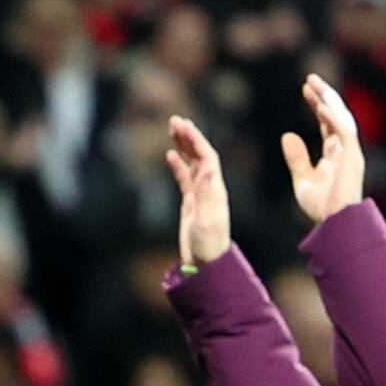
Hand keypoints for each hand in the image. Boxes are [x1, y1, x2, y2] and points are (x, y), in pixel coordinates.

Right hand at [165, 115, 231, 272]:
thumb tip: (207, 169)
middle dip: (189, 137)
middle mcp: (210, 190)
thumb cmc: (207, 247)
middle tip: (175, 120)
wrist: (206, 266)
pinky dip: (178, 165)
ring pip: (192, 164)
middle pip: (201, 156)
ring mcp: (201, 196)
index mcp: (215, 191)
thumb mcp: (207, 221)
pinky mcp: (192, 204)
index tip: (184, 125)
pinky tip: (170, 154)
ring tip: (172, 129)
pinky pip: (185, 179)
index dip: (196, 140)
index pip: (207, 158)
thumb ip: (207, 196)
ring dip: (184, 146)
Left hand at [280, 76, 365, 227]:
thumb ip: (297, 158)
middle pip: (336, 115)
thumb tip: (287, 135)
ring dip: (328, 99)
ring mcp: (351, 152)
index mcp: (336, 155)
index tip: (306, 90)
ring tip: (314, 83)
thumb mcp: (302, 179)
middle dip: (324, 95)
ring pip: (342, 118)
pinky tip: (320, 105)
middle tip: (310, 78)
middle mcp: (346, 150)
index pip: (327, 123)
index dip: (318, 105)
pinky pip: (344, 131)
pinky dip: (332, 117)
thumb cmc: (322, 208)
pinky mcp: (352, 156)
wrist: (335, 223)